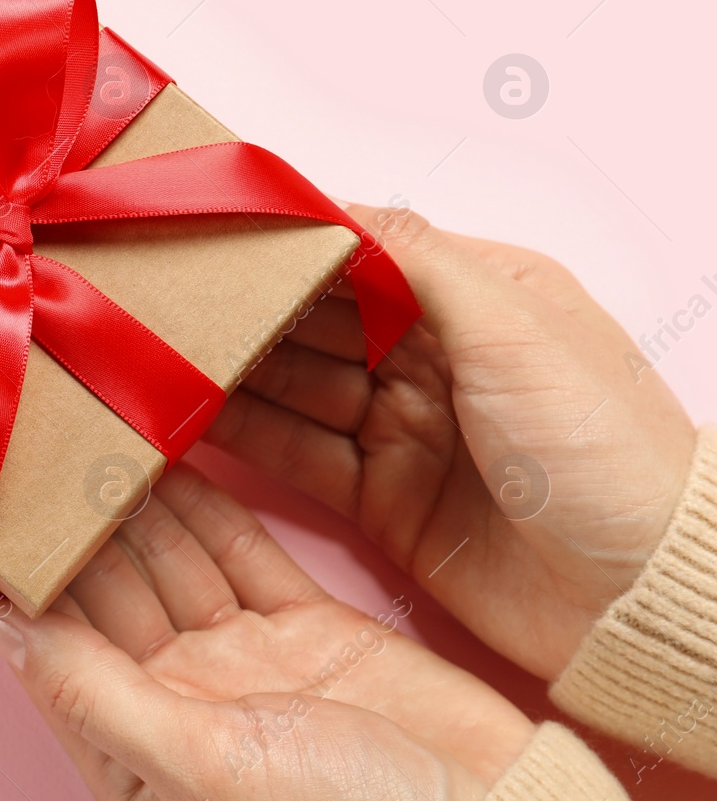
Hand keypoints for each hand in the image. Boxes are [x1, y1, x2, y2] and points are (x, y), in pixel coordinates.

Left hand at [0, 467, 534, 800]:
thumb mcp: (202, 764)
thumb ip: (94, 693)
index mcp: (135, 750)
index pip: (53, 645)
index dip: (14, 578)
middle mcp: (181, 702)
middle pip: (108, 593)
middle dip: (71, 523)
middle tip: (36, 438)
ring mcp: (246, 662)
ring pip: (172, 563)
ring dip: (134, 502)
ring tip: (92, 429)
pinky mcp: (309, 629)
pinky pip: (241, 554)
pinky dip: (209, 508)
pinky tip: (171, 459)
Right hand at [204, 204, 697, 677]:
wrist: (643, 597)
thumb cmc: (604, 449)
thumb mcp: (515, 330)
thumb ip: (420, 262)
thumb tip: (334, 203)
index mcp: (476, 299)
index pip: (360, 250)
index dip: (287, 238)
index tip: (211, 223)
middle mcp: (433, 357)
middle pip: (316, 318)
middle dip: (244, 304)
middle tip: (162, 289)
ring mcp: (404, 430)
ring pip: (294, 386)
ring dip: (232, 370)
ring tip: (156, 351)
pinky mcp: (382, 500)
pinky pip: (296, 456)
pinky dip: (244, 438)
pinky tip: (189, 419)